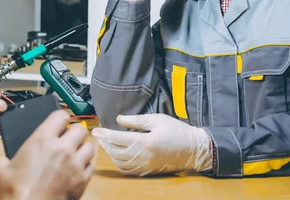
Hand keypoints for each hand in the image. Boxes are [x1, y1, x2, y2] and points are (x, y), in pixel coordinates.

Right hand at [0, 110, 95, 199]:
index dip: (61, 117)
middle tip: (69, 138)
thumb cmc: (16, 193)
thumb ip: (4, 159)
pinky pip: (92, 164)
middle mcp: (62, 148)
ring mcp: (75, 164)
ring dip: (83, 147)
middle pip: (80, 128)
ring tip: (76, 152)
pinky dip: (87, 164)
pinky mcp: (82, 179)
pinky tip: (79, 167)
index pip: (60, 115)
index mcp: (42, 140)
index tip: (60, 122)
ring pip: (90, 145)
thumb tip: (3, 161)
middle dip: (74, 132)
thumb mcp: (1, 170)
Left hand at [92, 114, 212, 175]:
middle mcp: (144, 156)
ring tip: (107, 144)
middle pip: (116, 152)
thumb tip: (119, 119)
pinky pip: (128, 171)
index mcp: (146, 142)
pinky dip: (119, 163)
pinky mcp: (148, 171)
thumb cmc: (176, 131)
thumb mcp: (157, 119)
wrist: (193, 149)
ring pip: (120, 163)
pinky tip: (117, 155)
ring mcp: (146, 166)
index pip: (118, 139)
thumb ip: (136, 120)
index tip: (96, 130)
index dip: (104, 134)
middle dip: (105, 144)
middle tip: (99, 136)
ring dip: (110, 154)